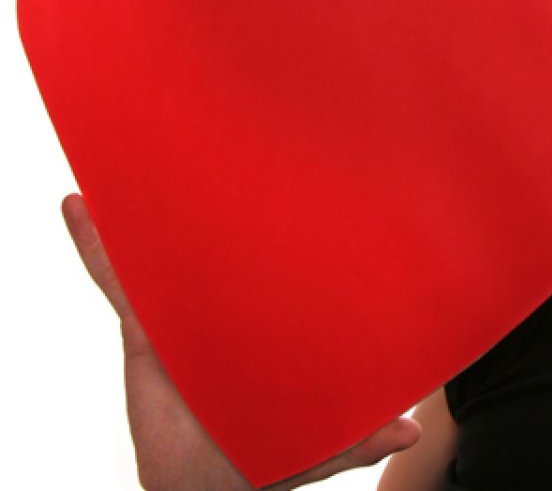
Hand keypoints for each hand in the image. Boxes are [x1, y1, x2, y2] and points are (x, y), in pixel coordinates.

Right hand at [63, 194, 420, 489]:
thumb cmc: (262, 462)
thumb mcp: (315, 448)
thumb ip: (355, 438)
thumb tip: (409, 431)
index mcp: (272, 330)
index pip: (283, 276)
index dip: (291, 237)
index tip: (306, 190)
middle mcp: (230, 317)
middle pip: (227, 252)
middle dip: (225, 205)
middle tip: (228, 150)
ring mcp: (186, 322)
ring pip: (170, 257)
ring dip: (155, 214)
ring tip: (147, 163)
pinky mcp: (146, 336)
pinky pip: (119, 284)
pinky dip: (98, 246)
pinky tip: (82, 208)